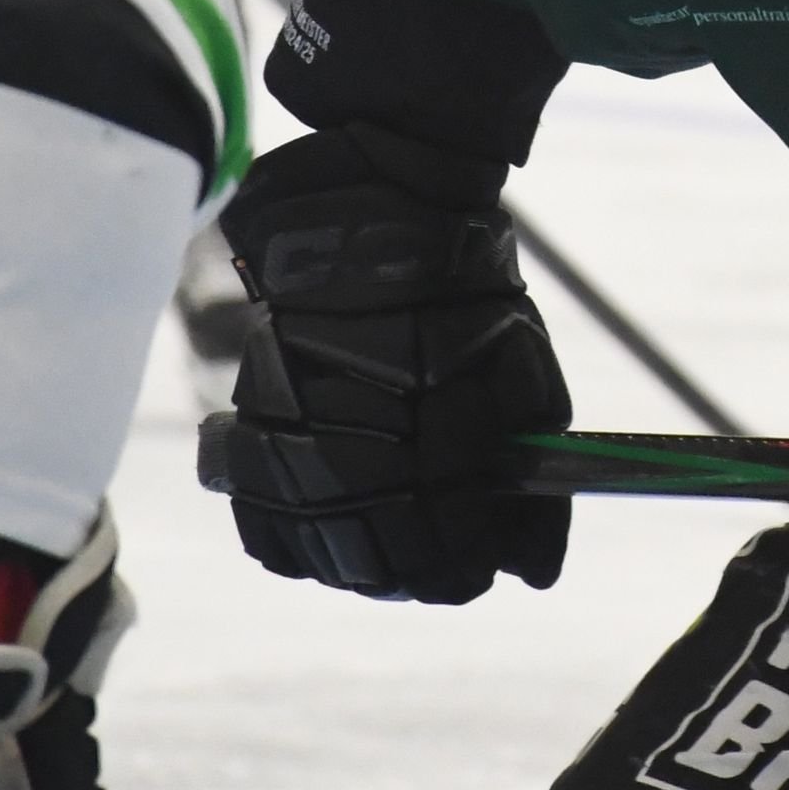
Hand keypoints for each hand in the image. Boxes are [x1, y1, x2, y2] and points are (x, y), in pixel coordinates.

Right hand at [218, 136, 570, 603]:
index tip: (485, 547)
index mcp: (433, 458)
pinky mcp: (249, 429)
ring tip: (384, 511)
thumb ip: (538, 485)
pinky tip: (321, 505)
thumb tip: (540, 574)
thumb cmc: (463, 294)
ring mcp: (294, 451)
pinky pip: (260, 525)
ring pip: (322, 557)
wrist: (371, 215)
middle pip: (384, 573)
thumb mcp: (525, 379)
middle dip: (422, 563)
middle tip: (441, 527)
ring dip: (358, 552)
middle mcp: (354, 466)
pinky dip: (290, 531)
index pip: (450, 574)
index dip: (474, 566)